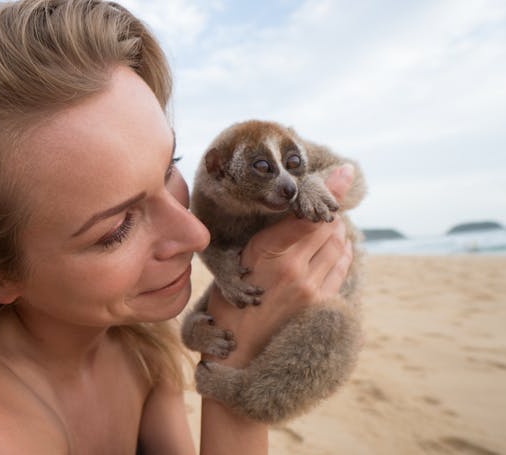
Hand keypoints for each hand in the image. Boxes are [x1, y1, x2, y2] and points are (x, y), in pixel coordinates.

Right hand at [205, 164, 354, 367]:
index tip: (344, 172)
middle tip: (332, 201)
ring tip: (333, 223)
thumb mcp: (238, 265)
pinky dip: (344, 253)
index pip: (306, 212)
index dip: (327, 190)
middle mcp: (292, 266)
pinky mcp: (322, 305)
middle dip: (332, 212)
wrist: (239, 356)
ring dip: (338, 232)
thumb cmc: (230, 307)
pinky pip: (341, 268)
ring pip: (338, 246)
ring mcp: (311, 288)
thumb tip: (293, 211)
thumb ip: (267, 237)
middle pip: (327, 226)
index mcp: (266, 252)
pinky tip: (340, 247)